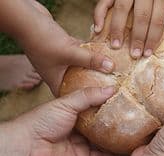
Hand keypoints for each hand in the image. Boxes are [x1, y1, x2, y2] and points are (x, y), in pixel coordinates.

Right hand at [0, 0, 114, 95]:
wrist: (25, 19)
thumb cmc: (42, 40)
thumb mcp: (69, 52)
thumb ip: (90, 60)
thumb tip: (111, 67)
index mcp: (56, 81)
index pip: (73, 97)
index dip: (86, 101)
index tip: (103, 101)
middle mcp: (58, 73)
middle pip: (80, 82)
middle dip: (94, 83)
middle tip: (112, 86)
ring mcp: (61, 61)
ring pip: (81, 67)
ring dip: (94, 66)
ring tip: (111, 71)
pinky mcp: (64, 49)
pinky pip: (80, 54)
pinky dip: (90, 53)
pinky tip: (103, 53)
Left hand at [0, 86, 126, 155]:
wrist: (26, 146)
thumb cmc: (42, 121)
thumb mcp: (67, 102)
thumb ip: (88, 96)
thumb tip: (111, 88)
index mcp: (77, 113)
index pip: (98, 108)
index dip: (111, 104)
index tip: (126, 100)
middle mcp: (82, 129)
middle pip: (104, 127)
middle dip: (119, 124)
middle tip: (137, 118)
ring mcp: (84, 145)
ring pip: (107, 143)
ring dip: (121, 141)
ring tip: (138, 135)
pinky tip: (129, 152)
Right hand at [94, 0, 163, 57]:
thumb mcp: (156, 3)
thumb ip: (154, 17)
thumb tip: (150, 43)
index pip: (159, 19)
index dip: (154, 38)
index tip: (147, 53)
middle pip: (142, 16)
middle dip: (138, 38)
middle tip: (134, 54)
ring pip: (122, 9)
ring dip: (118, 30)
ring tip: (116, 46)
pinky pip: (104, 2)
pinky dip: (99, 16)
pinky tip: (98, 29)